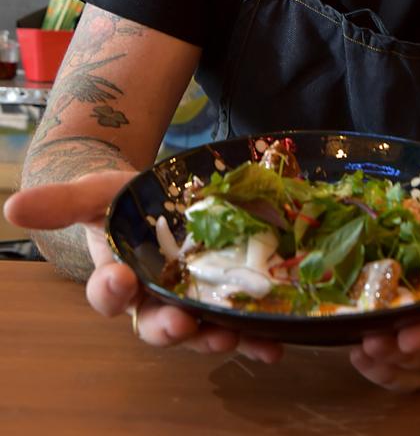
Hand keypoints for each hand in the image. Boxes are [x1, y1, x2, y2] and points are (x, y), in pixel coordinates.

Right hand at [3, 174, 281, 362]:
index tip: (119, 278)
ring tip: (232, 337)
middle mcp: (153, 299)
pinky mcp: (222, 296)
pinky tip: (274, 344)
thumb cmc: (117, 200)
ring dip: (215, 337)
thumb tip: (13, 206)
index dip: (111, 291)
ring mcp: (190, 300)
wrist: (154, 196)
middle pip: (157, 324)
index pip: (107, 295)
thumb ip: (60, 203)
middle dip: (169, 327)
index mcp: (118, 279)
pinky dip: (255, 337)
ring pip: (199, 329)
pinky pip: (238, 322)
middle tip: (182, 325)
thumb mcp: (91, 193)